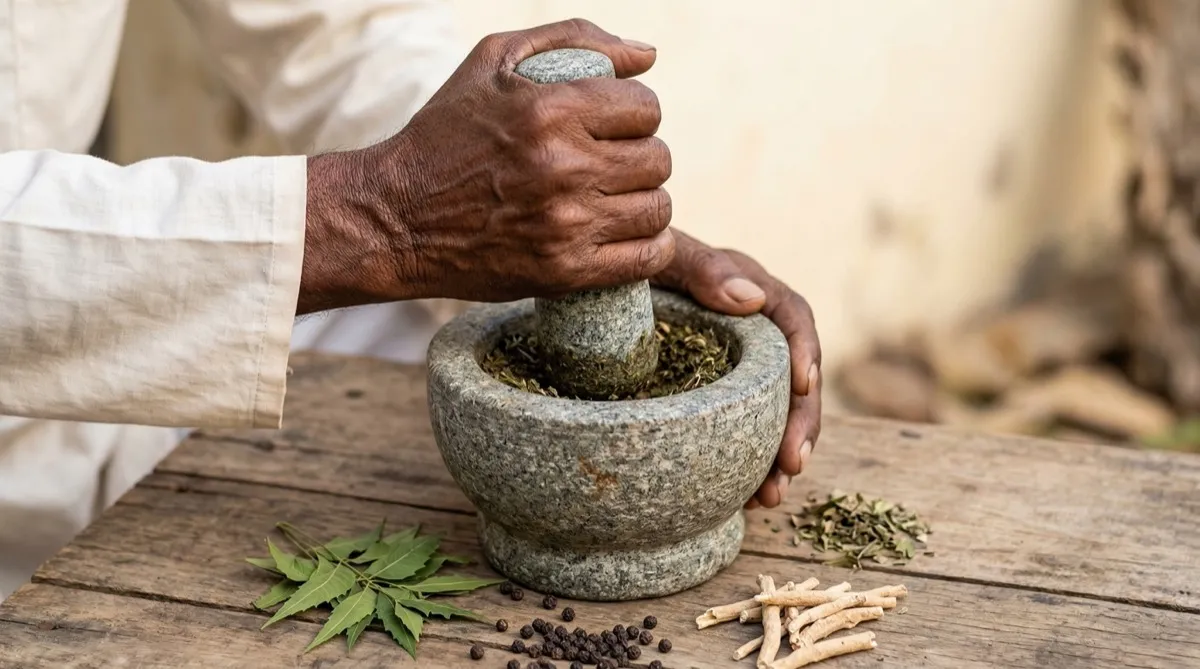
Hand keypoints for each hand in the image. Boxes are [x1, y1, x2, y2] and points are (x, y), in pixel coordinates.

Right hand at [298, 19, 673, 313]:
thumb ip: (574, 39)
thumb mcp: (493, 60)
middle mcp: (562, 166)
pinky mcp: (564, 271)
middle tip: (608, 164)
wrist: (395, 218)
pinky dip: (648, 246)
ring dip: (642, 201)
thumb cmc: (445, 134)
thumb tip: (649, 55)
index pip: (645, 108)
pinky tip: (624, 234)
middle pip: (657, 159)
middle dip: (638, 157)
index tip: (610, 126)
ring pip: (656, 208)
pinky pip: (646, 258)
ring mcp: (565, 224)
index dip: (633, 114)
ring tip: (612, 199)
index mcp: (549, 109)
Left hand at [652, 231, 821, 508]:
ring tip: (771, 495)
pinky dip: (751, 466)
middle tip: (792, 463)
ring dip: (781, 456)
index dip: (805, 352)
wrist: (601, 285)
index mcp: (749, 293)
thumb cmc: (634, 264)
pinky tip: (748, 498)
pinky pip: (747, 433)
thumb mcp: (664, 260)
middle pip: (795, 378)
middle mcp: (755, 335)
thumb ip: (702, 269)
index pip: (793, 318)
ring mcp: (741, 372)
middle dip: (801, 423)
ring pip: (777, 415)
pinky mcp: (723, 401)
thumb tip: (752, 298)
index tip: (802, 386)